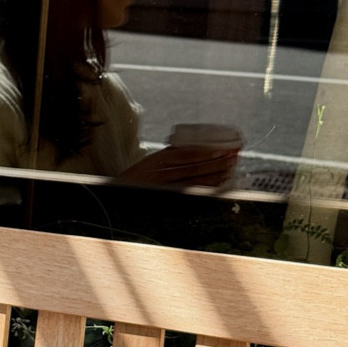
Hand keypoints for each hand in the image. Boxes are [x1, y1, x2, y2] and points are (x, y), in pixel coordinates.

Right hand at [120, 145, 239, 190]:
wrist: (114, 200)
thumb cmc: (135, 179)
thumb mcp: (150, 161)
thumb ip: (170, 154)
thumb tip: (197, 146)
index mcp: (156, 159)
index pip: (187, 152)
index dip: (207, 150)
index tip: (223, 148)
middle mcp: (160, 174)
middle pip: (194, 166)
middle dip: (216, 162)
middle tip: (233, 157)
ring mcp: (163, 189)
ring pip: (194, 181)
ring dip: (214, 175)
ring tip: (229, 169)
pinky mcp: (165, 200)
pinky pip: (189, 194)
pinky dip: (203, 190)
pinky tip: (215, 186)